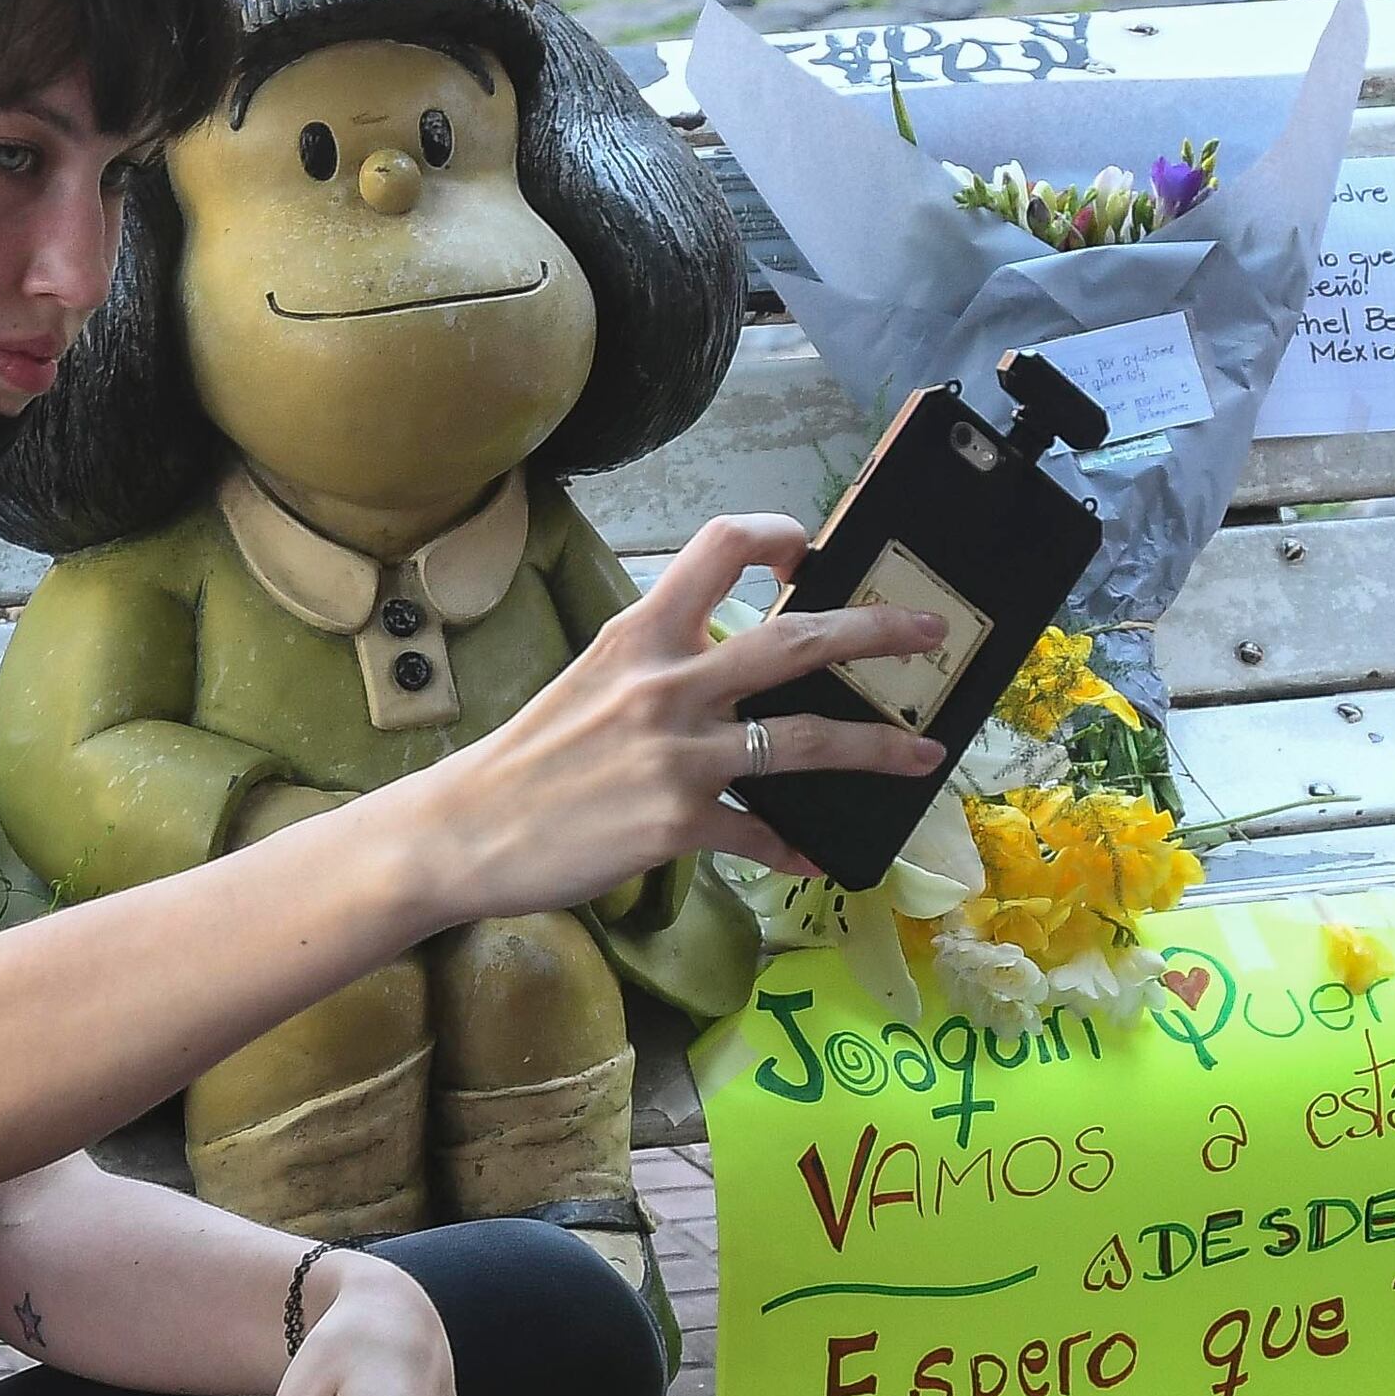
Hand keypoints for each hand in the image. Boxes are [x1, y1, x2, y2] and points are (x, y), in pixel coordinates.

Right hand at [400, 516, 951, 920]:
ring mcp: (677, 754)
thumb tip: (729, 659)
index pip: (722, 546)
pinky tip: (814, 859)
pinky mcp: (678, 822)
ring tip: (923, 754)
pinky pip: (760, 835)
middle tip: (928, 633)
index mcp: (642, 633)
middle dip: (878, 632)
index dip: (781, 536)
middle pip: (798, 640)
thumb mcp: (592, 678)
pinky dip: (791, 850)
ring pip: (806, 741)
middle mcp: (668, 683)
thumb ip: (660, 661)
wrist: (466, 830)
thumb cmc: (529, 758)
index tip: (814, 554)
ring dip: (877, 747)